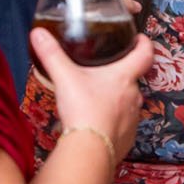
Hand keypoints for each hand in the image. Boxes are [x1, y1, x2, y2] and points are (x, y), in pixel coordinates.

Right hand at [29, 27, 148, 159]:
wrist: (89, 150)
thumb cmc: (83, 111)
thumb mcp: (64, 76)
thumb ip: (51, 53)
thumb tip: (39, 33)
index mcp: (123, 77)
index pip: (145, 54)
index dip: (143, 43)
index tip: (139, 39)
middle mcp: (133, 96)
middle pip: (133, 79)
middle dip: (120, 75)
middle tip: (104, 72)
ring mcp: (132, 118)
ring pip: (128, 103)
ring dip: (116, 100)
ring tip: (96, 99)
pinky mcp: (127, 138)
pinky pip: (123, 125)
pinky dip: (112, 122)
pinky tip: (97, 123)